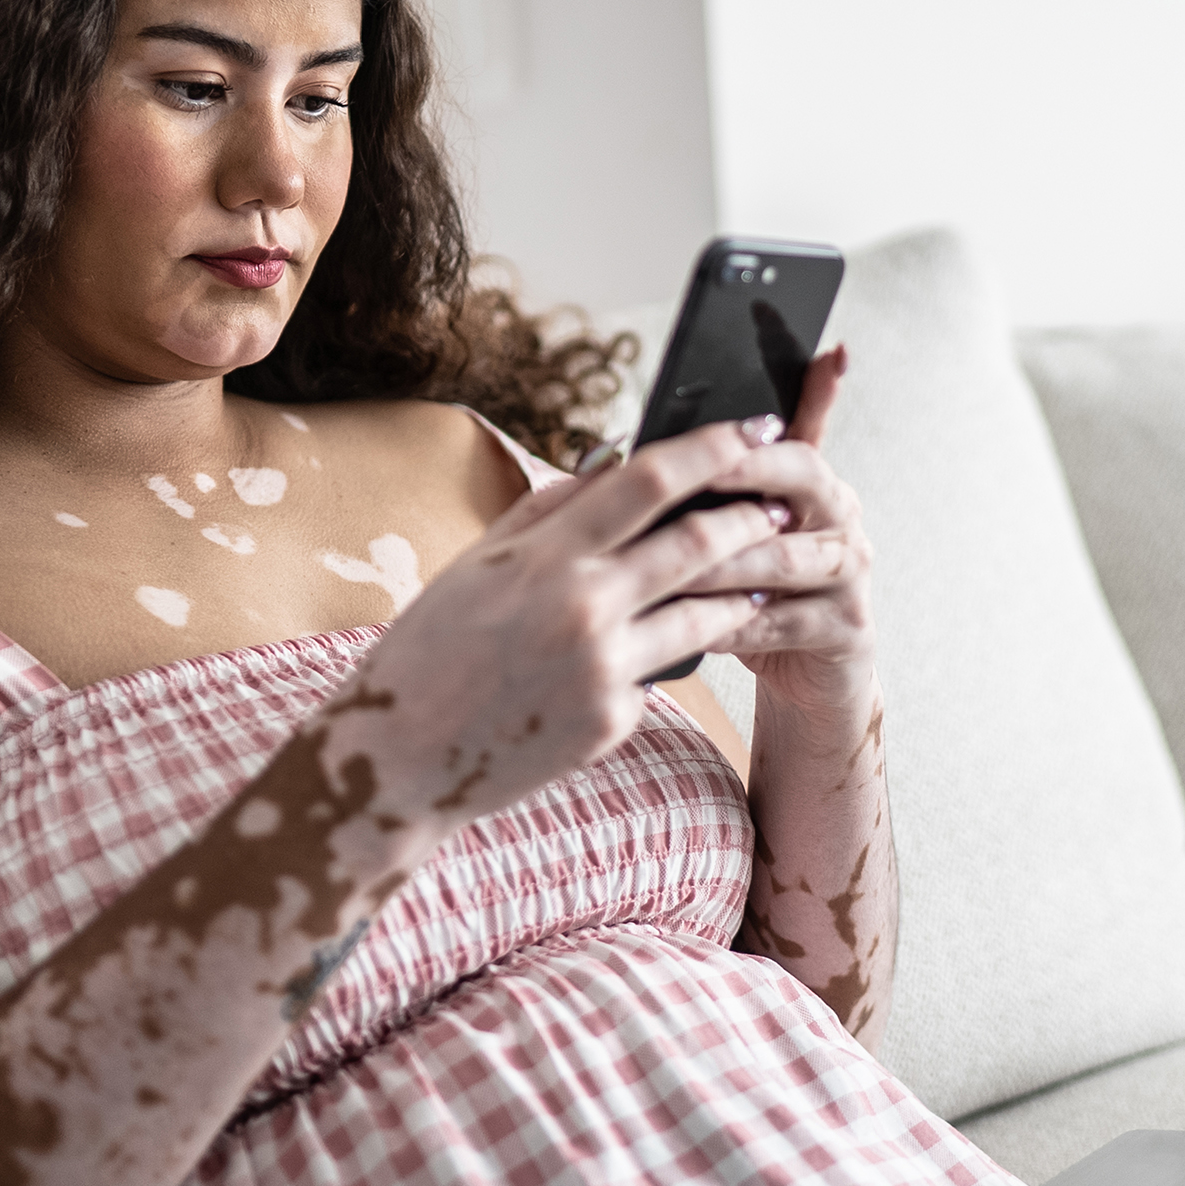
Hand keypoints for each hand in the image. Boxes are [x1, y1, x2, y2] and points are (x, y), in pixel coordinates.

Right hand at [329, 418, 786, 825]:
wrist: (399, 759)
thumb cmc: (431, 649)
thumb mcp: (478, 565)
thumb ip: (548, 511)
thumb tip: (612, 462)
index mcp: (543, 554)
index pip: (650, 480)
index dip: (714, 447)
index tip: (756, 426)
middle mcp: (580, 605)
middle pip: (697, 543)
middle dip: (753, 516)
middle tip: (785, 499)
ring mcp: (602, 667)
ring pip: (704, 612)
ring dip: (745, 585)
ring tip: (767, 569)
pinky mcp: (613, 719)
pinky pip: (664, 671)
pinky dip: (680, 648)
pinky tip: (698, 637)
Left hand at [686, 346, 878, 719]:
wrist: (805, 673)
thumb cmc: (757, 592)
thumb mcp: (740, 535)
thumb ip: (711, 490)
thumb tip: (637, 450)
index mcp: (814, 483)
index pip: (809, 428)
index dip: (812, 396)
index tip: (779, 391)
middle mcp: (840, 517)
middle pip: (805, 475)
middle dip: (749, 470)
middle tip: (701, 473)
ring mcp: (849, 572)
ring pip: (785, 557)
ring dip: (726, 564)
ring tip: (674, 570)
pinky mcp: (846, 626)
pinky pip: (782, 621)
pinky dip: (734, 626)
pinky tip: (695, 629)